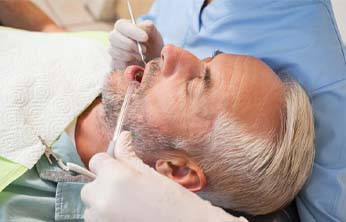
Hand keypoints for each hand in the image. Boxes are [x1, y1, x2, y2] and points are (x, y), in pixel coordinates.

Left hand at [81, 131, 247, 221]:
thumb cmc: (175, 202)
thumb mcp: (151, 174)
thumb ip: (128, 155)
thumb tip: (122, 136)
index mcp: (115, 178)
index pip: (96, 160)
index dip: (109, 162)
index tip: (119, 167)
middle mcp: (102, 199)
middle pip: (90, 185)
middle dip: (104, 185)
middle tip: (127, 190)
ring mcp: (100, 219)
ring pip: (91, 206)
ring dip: (103, 203)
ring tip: (129, 206)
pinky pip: (96, 220)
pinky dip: (106, 217)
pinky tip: (127, 216)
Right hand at [109, 19, 162, 69]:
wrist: (153, 60)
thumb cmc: (152, 44)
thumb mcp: (153, 33)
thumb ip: (148, 27)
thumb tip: (140, 26)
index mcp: (123, 26)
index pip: (120, 25)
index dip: (132, 31)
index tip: (145, 38)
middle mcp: (114, 36)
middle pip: (113, 37)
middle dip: (130, 44)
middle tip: (144, 50)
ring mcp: (112, 50)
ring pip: (114, 50)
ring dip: (131, 55)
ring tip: (142, 56)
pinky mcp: (114, 63)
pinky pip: (116, 62)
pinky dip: (128, 63)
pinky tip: (136, 63)